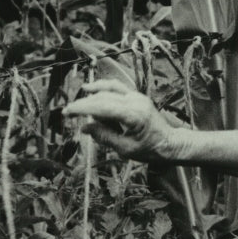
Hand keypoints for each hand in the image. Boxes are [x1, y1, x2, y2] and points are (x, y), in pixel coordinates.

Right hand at [63, 79, 186, 162]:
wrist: (170, 143)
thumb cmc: (151, 150)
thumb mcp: (126, 149)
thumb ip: (105, 137)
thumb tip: (85, 128)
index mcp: (134, 115)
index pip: (103, 107)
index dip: (83, 109)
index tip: (67, 111)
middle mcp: (136, 102)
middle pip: (103, 98)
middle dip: (84, 104)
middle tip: (68, 112)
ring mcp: (137, 97)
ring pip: (109, 91)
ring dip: (92, 98)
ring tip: (78, 107)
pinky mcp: (137, 97)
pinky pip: (117, 88)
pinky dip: (103, 88)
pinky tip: (90, 89)